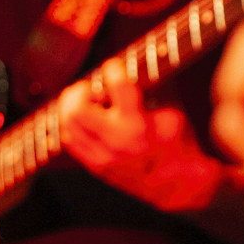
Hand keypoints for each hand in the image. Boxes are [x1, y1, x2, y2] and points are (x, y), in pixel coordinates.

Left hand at [58, 55, 224, 211]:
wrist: (176, 184)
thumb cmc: (176, 142)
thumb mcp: (172, 109)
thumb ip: (150, 86)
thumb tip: (133, 59)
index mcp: (138, 125)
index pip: (116, 86)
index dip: (112, 69)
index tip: (113, 66)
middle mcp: (116, 142)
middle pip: (77, 108)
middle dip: (80, 90)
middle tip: (90, 87)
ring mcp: (102, 156)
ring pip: (67, 123)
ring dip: (72, 105)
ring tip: (86, 100)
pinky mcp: (94, 166)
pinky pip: (69, 139)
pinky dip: (71, 123)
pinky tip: (84, 117)